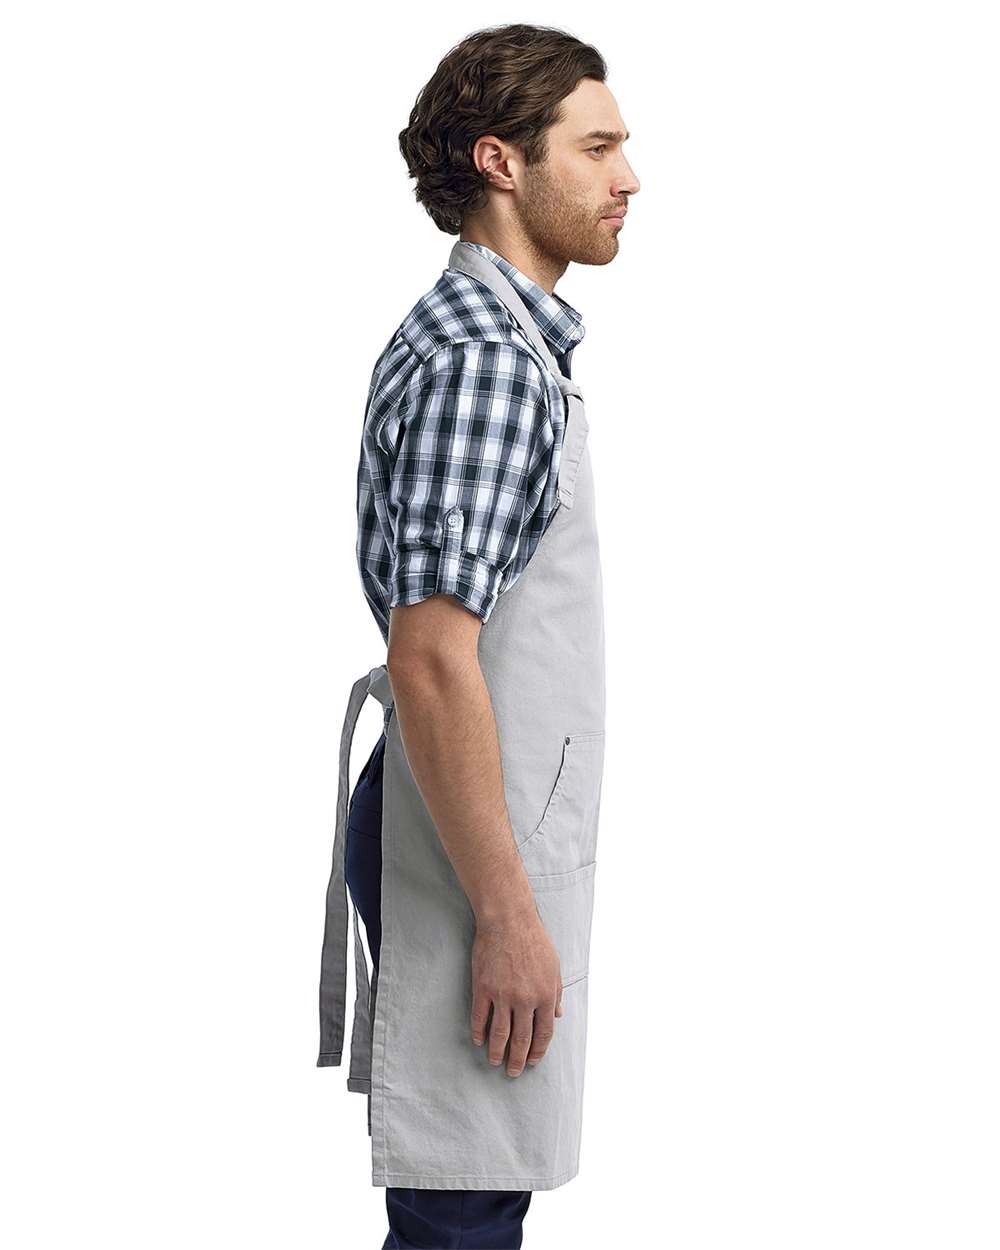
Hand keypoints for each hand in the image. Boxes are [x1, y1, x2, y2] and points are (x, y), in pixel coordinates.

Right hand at [469, 906, 563, 1076]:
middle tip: (514, 1072)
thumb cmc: (534, 940)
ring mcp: (502, 995)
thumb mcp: (554, 967)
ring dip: (497, 1051)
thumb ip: (556, 993)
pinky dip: (479, 1032)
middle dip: (518, 1059)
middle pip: (522, 1039)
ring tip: (495, 1062)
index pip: (543, 1033)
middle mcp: (525, 1000)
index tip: (534, 1061)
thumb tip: (558, 1015)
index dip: (539, 1050)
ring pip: (499, 1033)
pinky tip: (479, 1040)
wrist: (508, 921)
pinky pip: (480, 1017)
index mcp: (545, 996)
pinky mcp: (483, 988)